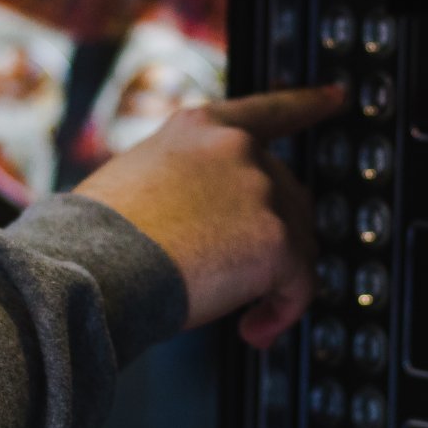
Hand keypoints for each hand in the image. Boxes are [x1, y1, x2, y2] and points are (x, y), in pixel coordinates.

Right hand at [74, 86, 343, 347]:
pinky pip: (299, 284)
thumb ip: (184, 185)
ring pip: (298, 243)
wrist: (90, 267)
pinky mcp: (277, 239)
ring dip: (274, 284)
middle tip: (241, 284)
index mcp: (199, 129)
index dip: (307, 104)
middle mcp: (236, 149)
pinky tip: (252, 332)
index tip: (336, 96)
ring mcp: (261, 190)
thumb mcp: (135, 182)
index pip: (266, 111)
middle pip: (288, 196)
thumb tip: (210, 229)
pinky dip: (281, 312)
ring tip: (241, 319)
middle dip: (272, 243)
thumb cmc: (93, 239)